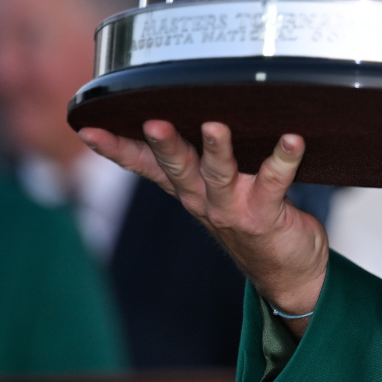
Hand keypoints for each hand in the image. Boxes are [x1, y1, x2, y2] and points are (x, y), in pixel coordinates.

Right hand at [80, 121, 329, 334]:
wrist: (288, 273)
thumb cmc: (254, 220)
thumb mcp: (216, 191)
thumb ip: (204, 159)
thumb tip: (196, 108)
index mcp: (188, 189)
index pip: (144, 166)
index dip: (116, 149)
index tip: (88, 129)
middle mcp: (203, 199)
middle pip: (177, 167)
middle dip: (163, 144)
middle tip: (152, 122)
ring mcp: (232, 209)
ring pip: (219, 174)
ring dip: (217, 149)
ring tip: (215, 126)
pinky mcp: (264, 214)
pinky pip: (275, 180)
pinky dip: (284, 158)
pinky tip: (292, 140)